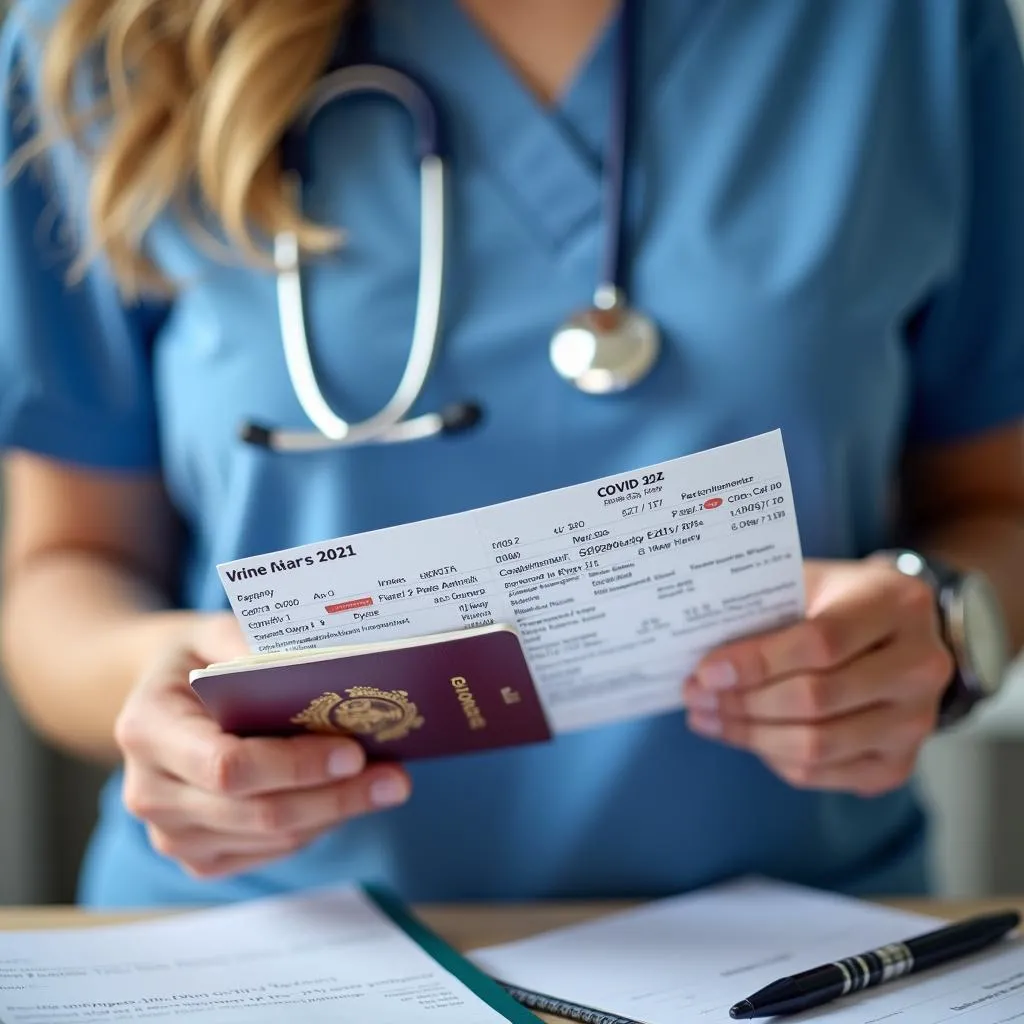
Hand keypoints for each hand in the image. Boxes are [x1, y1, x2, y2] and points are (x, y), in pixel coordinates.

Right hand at [114, 613, 410, 878]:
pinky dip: (317, 826)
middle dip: (336, 797)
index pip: (227, 766)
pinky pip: (271, 853)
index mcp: (147, 729)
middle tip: (396, 778)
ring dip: (337, 813)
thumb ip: (252, 643)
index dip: (295, 766)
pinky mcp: (199, 857)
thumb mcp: (214, 632)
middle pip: (259, 813)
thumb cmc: (196, 660)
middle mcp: (150, 792)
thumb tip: (313, 661)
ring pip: (273, 839)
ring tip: (389, 783)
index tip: (353, 751)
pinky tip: (348, 797)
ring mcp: (171, 834)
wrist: (161, 700)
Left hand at [682, 557, 954, 796]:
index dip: (757, 662)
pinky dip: (774, 759)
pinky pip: (824, 774)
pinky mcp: (900, 762)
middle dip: (744, 702)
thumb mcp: (811, 581)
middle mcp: (920, 666)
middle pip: (817, 699)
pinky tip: (745, 736)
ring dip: (750, 735)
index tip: (707, 671)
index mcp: (896, 606)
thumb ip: (766, 606)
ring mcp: (916, 721)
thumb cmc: (839, 601)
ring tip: (707, 717)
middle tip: (696, 696)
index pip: (821, 642)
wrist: (902, 633)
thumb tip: (702, 650)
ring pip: (818, 745)